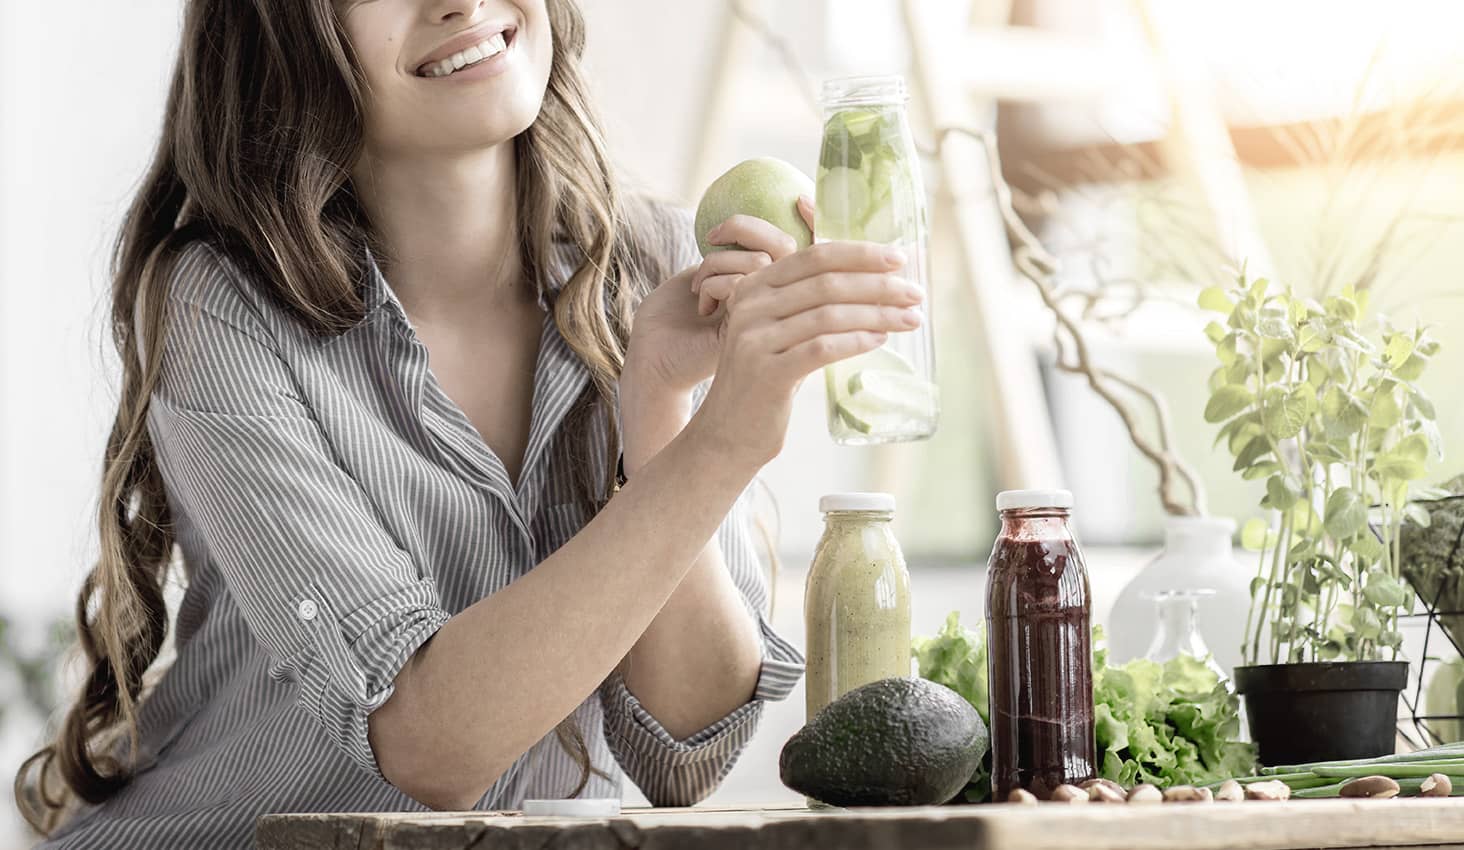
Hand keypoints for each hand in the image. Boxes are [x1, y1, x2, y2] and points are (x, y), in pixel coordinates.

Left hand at [623, 201, 809, 395]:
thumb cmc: (673, 313)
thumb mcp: (707, 272)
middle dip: (744, 229)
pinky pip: (742, 284)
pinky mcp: (749, 329)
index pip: (807, 248)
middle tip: (713, 237)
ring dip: (719, 261)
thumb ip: (739, 252)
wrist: (653, 356)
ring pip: (761, 261)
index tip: (802, 200)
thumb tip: (771, 220)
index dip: (814, 221)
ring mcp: (765, 318)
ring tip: (699, 286)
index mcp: (770, 287)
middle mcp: (775, 302)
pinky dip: (714, 282)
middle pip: (787, 246)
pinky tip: (703, 307)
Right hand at [687, 228, 925, 471]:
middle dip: (879, 284)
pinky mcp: (767, 372)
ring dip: (878, 314)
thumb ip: (808, 303)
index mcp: (754, 286)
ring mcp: (755, 339)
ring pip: (829, 314)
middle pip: (826, 282)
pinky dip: (857, 341)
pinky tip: (880, 340)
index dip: (859, 254)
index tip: (899, 258)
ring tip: (910, 319)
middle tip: (915, 293)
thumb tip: (873, 281)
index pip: (813, 256)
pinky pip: (823, 348)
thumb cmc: (765, 379)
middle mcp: (750, 306)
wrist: (727, 432)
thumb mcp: (777, 332)